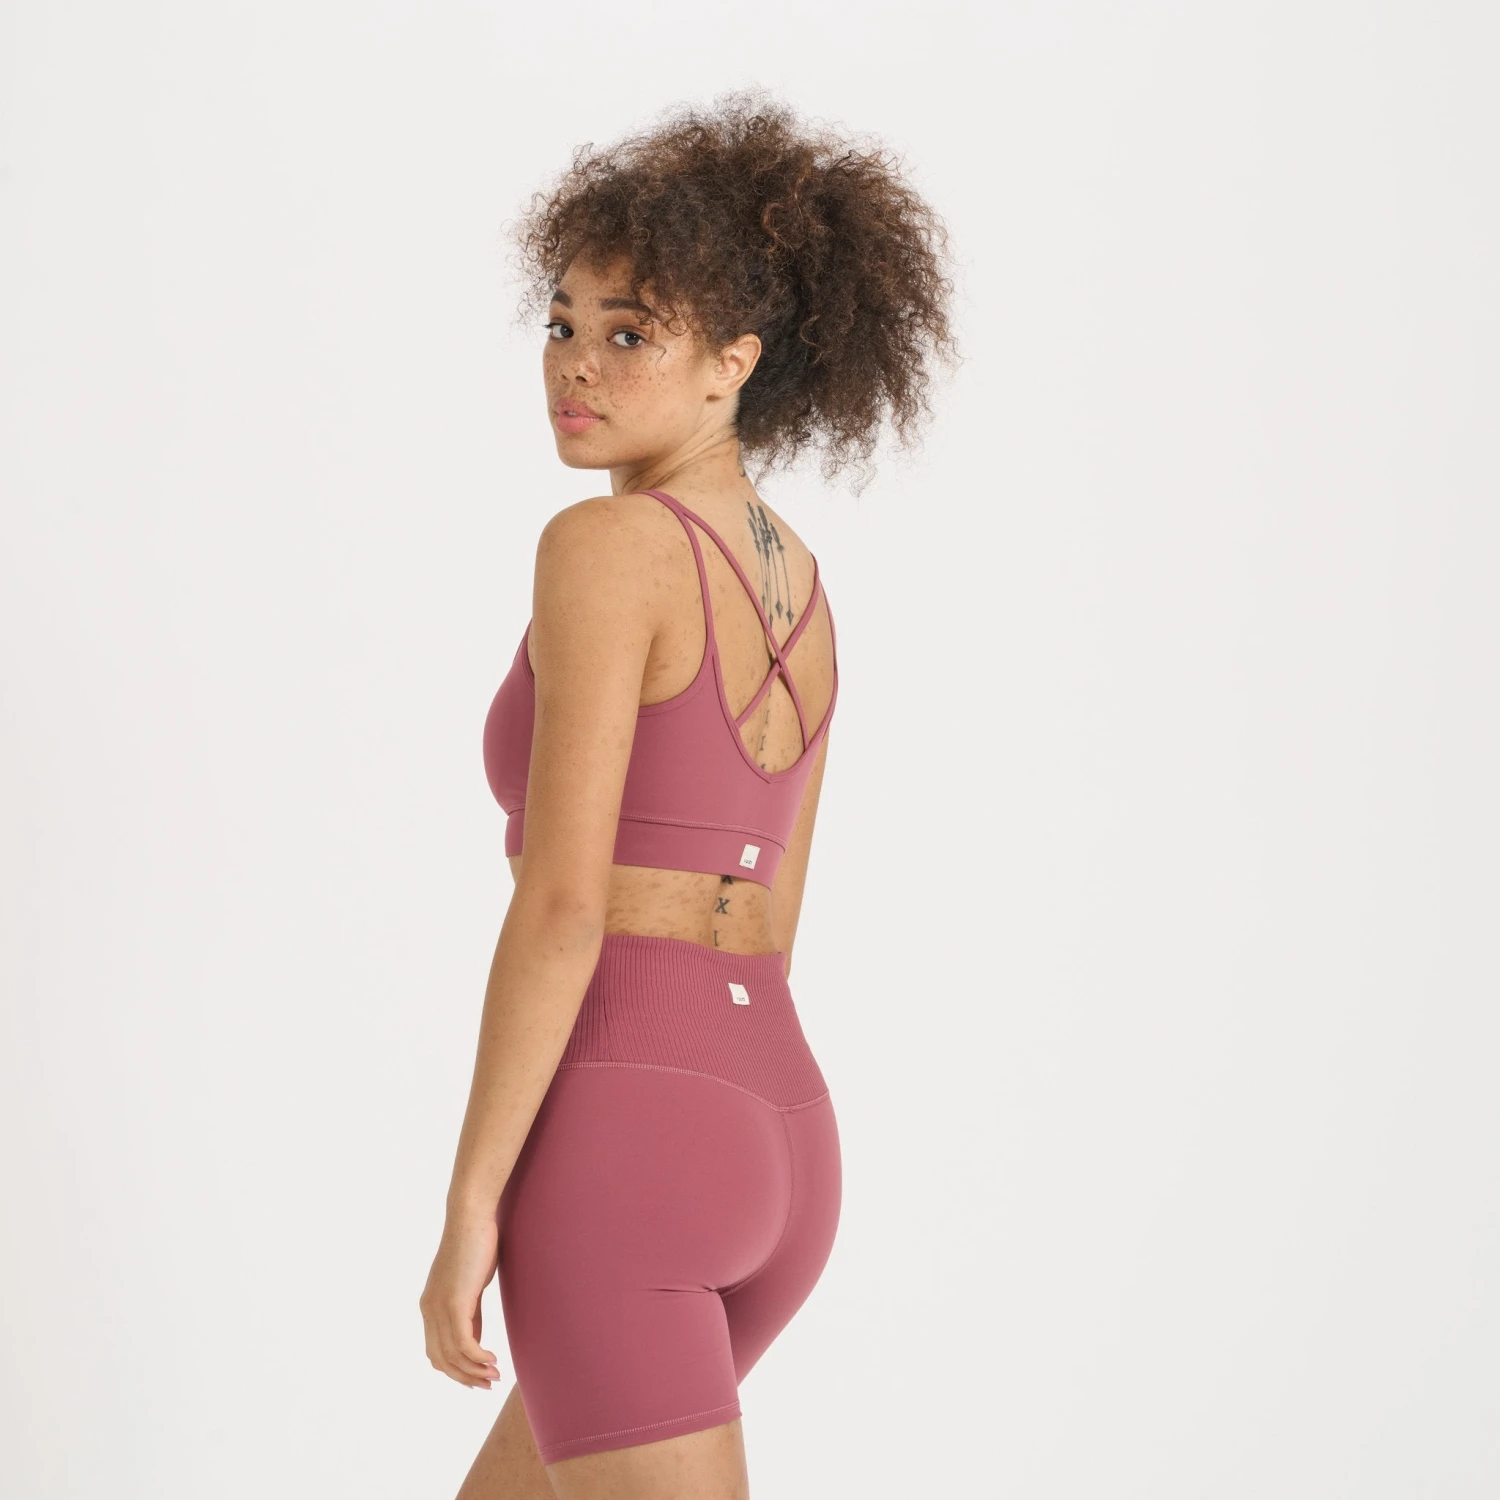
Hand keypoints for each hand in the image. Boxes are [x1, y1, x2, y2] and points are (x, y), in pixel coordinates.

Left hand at [420, 1211, 502, 1388]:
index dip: (455, 1370)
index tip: (477, 1378)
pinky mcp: (454, 1303)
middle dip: (465, 1377)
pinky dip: (478, 1357)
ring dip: (475, 1371)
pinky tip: (493, 1360)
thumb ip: (469, 1312)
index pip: (436, 1352)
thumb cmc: (475, 1245)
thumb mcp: (470, 1285)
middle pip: (441, 1360)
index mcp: (430, 1306)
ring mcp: (439, 1307)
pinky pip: (463, 1342)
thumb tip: (475, 1338)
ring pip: (453, 1355)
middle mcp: (429, 1310)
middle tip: (488, 1383)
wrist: (471, 1218)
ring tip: (495, 1376)